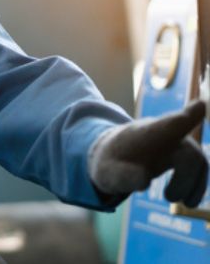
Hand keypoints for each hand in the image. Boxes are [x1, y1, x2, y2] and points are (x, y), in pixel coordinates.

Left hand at [88, 101, 207, 205]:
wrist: (114, 157)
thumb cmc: (110, 163)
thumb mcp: (106, 173)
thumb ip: (122, 176)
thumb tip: (144, 180)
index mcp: (146, 133)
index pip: (170, 124)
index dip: (187, 117)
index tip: (201, 105)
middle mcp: (166, 134)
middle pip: (189, 152)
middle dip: (183, 180)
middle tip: (168, 198)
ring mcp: (176, 142)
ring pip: (198, 160)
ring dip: (193, 185)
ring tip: (179, 202)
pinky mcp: (183, 155)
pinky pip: (199, 167)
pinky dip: (196, 186)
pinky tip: (188, 201)